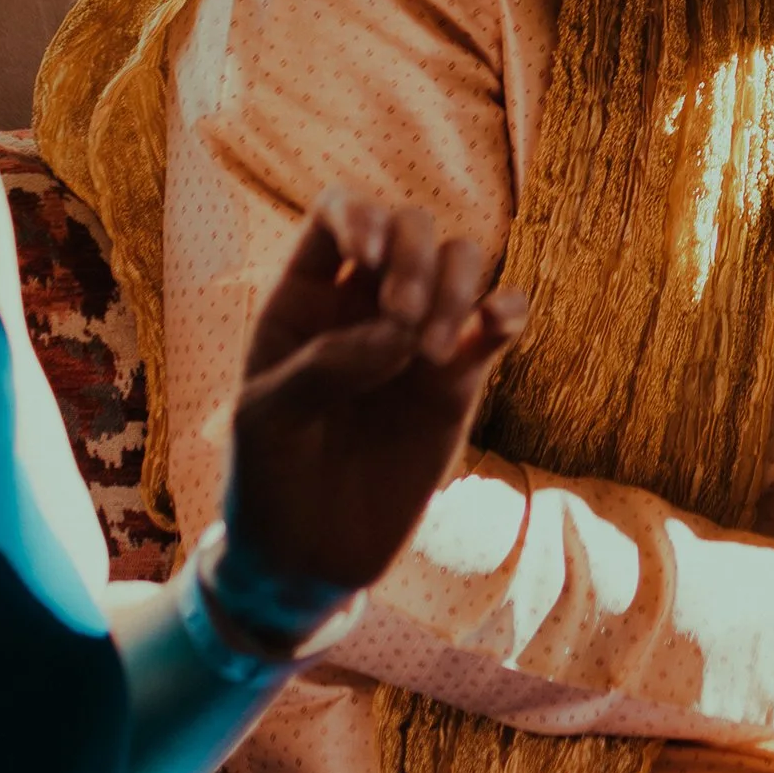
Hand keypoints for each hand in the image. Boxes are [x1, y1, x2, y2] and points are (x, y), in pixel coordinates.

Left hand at [225, 195, 525, 600]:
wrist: (304, 559)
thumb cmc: (268, 478)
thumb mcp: (265, 419)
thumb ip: (323, 366)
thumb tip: (401, 333)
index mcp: (308, 297)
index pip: (341, 213)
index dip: (361, 215)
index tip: (367, 257)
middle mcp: (367, 303)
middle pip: (412, 226)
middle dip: (415, 259)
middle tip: (403, 323)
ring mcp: (416, 338)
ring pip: (462, 262)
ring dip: (457, 288)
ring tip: (432, 355)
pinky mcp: (458, 382)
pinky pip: (498, 322)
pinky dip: (508, 309)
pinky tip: (497, 326)